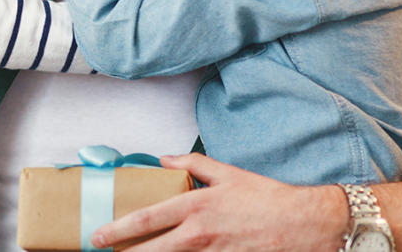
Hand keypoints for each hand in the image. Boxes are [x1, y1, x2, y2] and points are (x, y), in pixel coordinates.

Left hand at [91, 153, 344, 250]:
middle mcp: (199, 234)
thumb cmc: (265, 197)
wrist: (304, 224)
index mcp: (195, 206)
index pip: (146, 219)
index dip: (117, 230)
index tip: (97, 237)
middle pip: (151, 251)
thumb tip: (163, 159)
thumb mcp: (227, 172)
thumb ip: (191, 164)